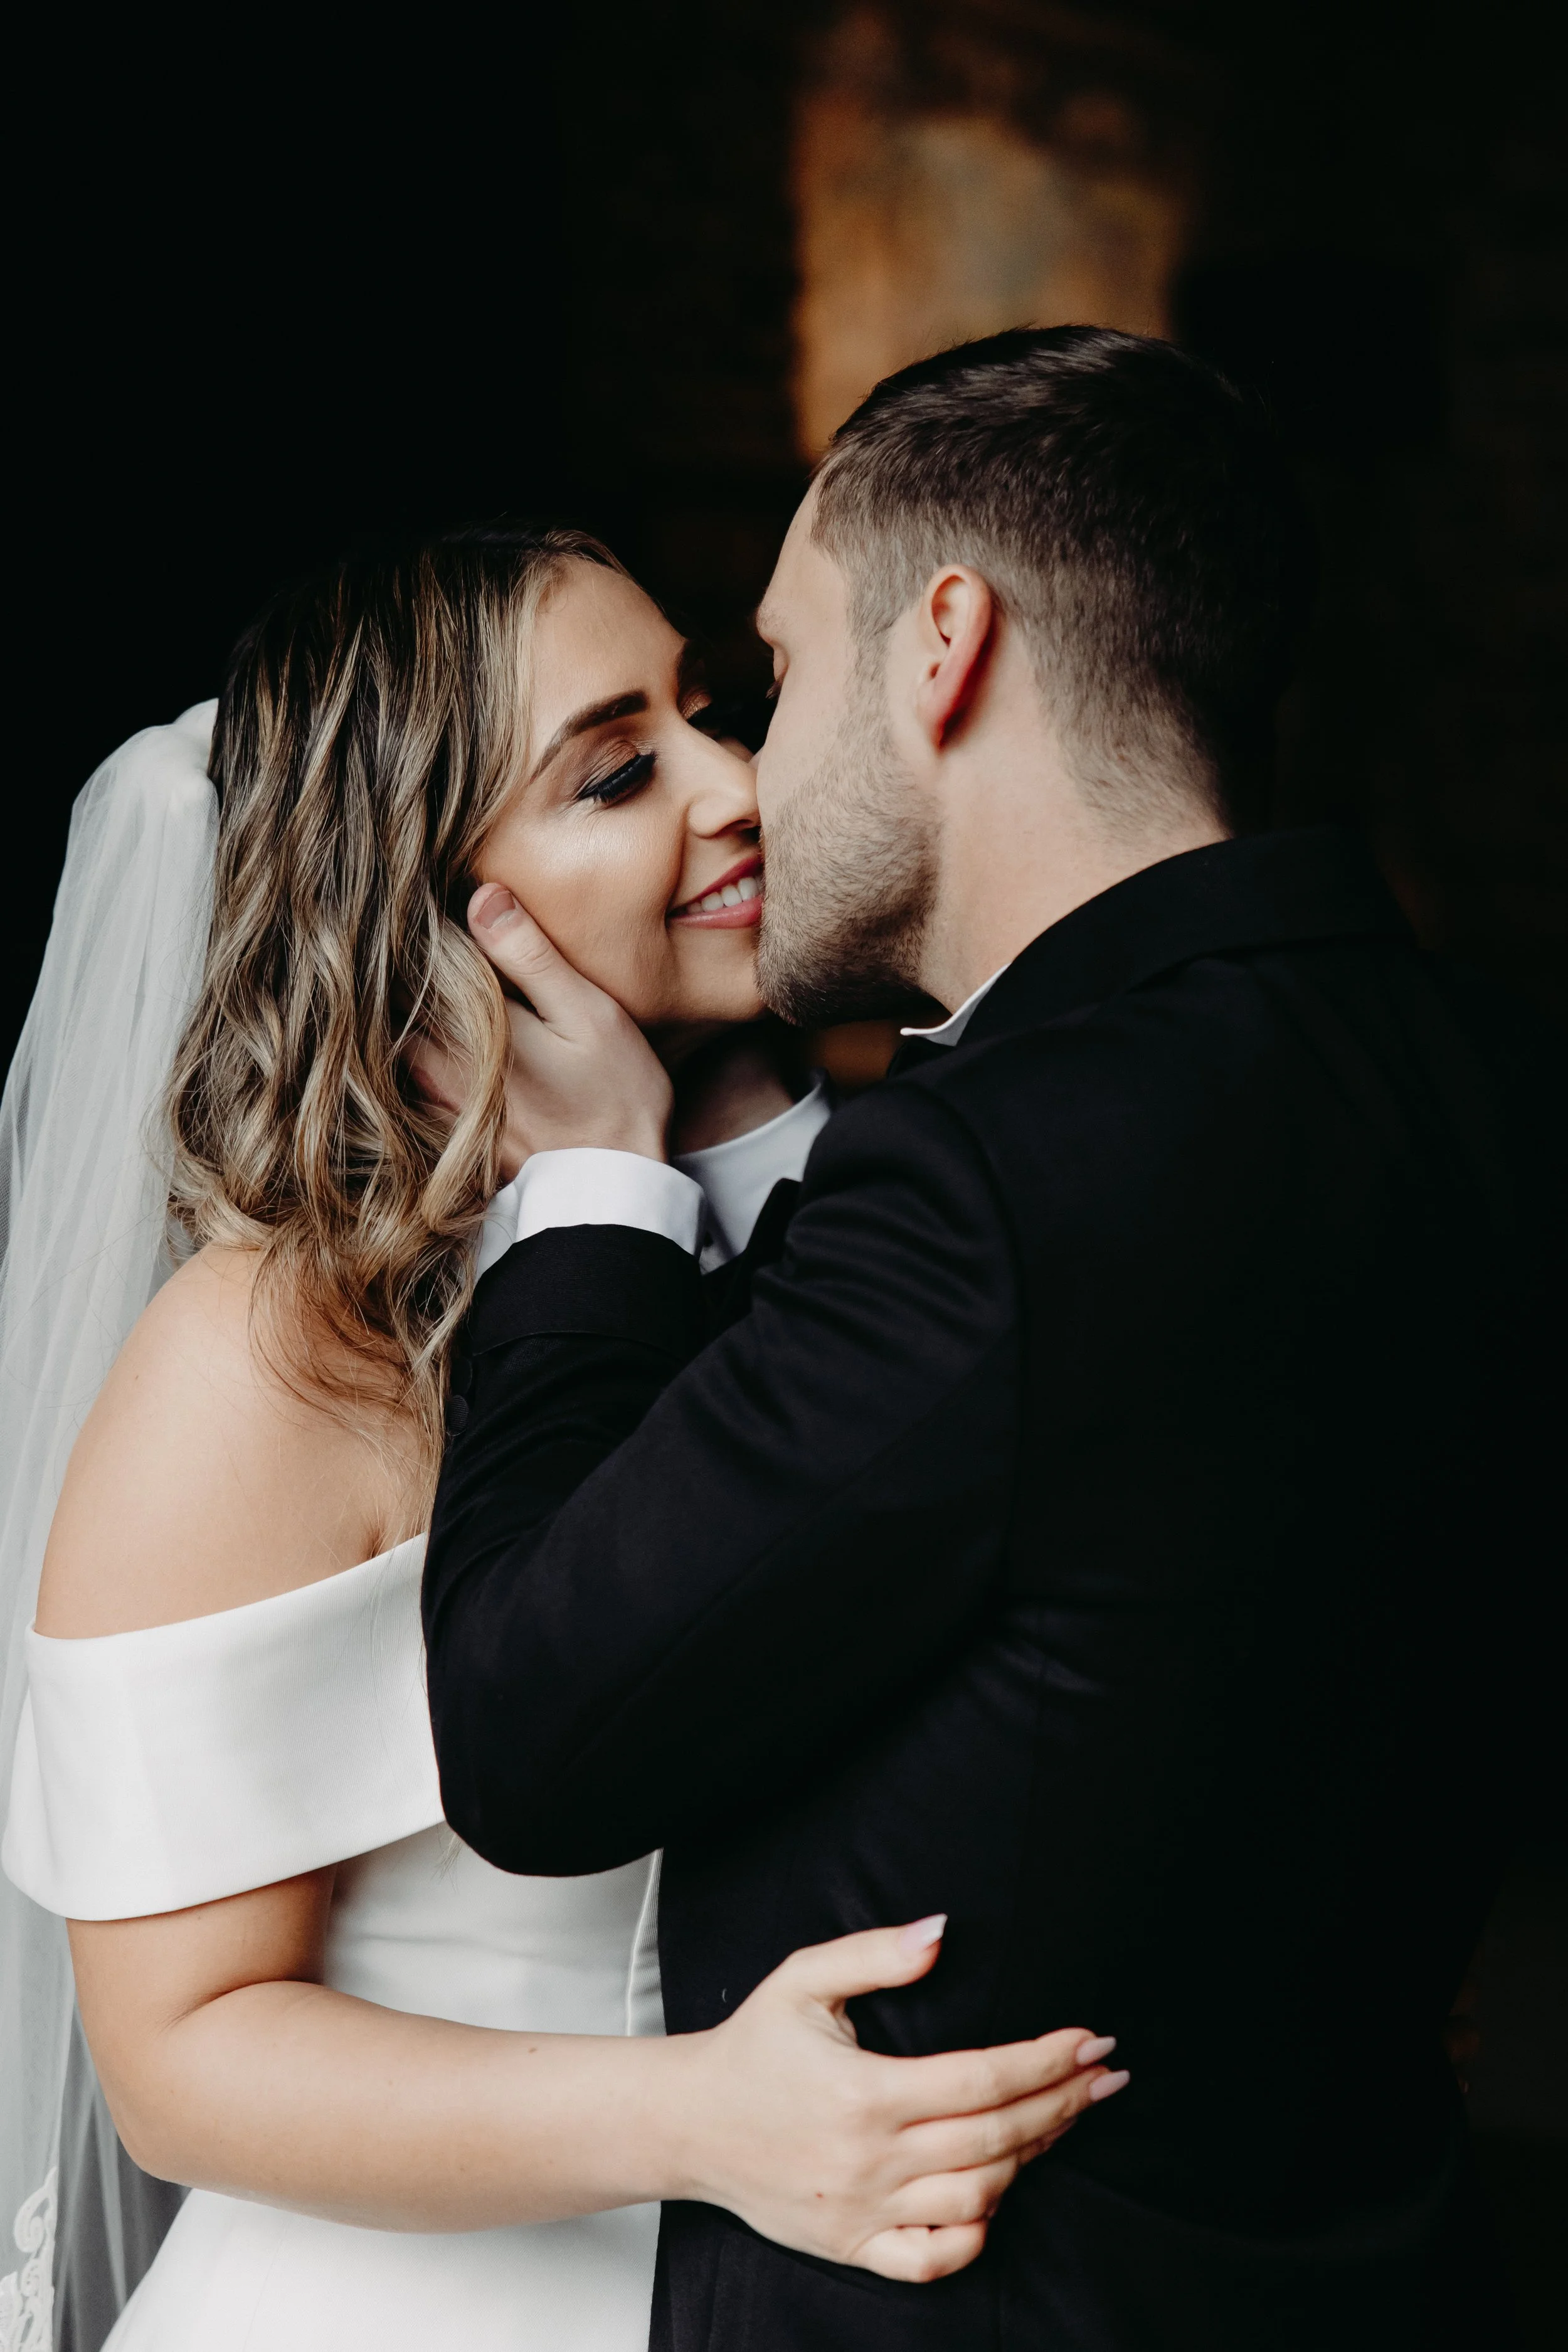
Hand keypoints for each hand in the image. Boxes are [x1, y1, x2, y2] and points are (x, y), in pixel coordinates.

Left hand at [412, 887, 672, 1178]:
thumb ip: (531, 957)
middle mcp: (442, 1070)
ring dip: (401, 1016)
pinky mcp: (451, 1134)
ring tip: (406, 979)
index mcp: (472, 1030)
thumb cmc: (616, 1096)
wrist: (616, 1190)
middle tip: (397, 934)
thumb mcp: (587, 1013)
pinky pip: (411, 1086)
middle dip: (397, 974)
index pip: (416, 970)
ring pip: (398, 1049)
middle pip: (395, 1010)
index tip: (412, 900)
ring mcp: (441, 1106)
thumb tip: (482, 897)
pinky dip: (412, 1059)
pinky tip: (431, 1042)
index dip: (412, 934)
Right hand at [674, 1917, 1126, 2282]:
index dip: (1048, 2061)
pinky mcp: (852, 2246)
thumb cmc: (752, 2046)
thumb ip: (875, 1953)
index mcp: (866, 2093)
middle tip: (1105, 2077)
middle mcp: (871, 2160)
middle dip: (1063, 2104)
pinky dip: (975, 2234)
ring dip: (1029, 2158)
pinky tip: (998, 2195)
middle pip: (996, 2138)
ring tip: (1059, 2119)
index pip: (984, 2079)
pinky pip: (932, 2260)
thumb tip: (941, 1930)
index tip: (1091, 2042)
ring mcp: (863, 2211)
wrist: (688, 2123)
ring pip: (976, 2199)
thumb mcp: (803, 1979)